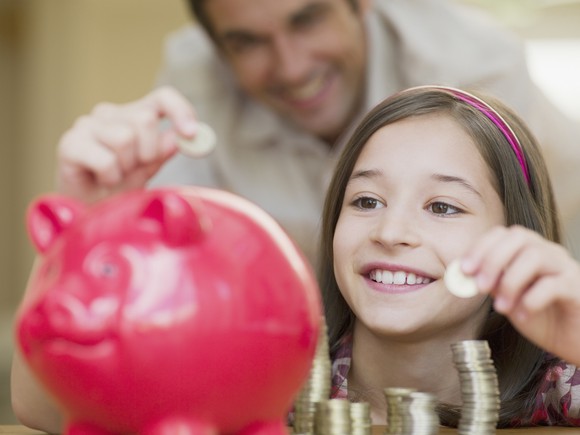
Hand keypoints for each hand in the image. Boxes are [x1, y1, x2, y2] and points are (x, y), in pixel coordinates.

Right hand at [57, 86, 197, 202]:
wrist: (89, 212)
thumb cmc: (120, 187)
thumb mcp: (149, 168)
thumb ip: (164, 150)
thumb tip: (180, 136)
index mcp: (133, 115)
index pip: (163, 98)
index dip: (180, 111)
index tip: (191, 135)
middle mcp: (109, 114)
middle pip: (145, 119)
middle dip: (148, 152)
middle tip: (135, 169)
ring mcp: (86, 126)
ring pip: (125, 138)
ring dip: (127, 167)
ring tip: (116, 177)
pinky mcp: (69, 144)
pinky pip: (105, 160)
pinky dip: (110, 177)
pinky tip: (102, 181)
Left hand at [462, 225, 579, 365]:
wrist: (573, 340)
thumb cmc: (540, 316)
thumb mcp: (507, 297)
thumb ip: (490, 282)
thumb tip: (465, 274)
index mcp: (528, 250)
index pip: (502, 234)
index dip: (480, 248)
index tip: (464, 270)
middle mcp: (548, 252)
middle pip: (519, 237)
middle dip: (493, 260)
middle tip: (480, 287)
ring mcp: (566, 267)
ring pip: (536, 256)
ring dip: (510, 282)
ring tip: (501, 308)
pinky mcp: (578, 289)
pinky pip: (553, 285)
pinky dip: (530, 301)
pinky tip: (522, 317)